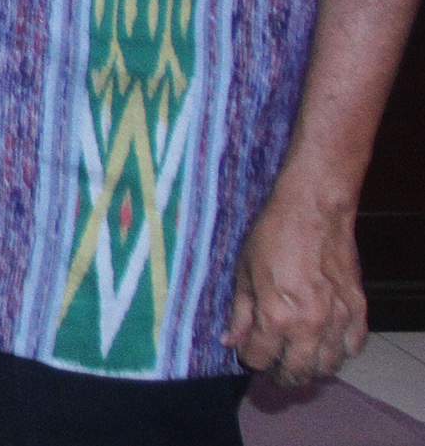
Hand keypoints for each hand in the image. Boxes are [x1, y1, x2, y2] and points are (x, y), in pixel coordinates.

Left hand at [224, 184, 367, 385]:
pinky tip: (328, 342)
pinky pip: (353, 346)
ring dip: (312, 368)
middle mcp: (310, 326)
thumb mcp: (243, 274)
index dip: (249, 359)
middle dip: (282, 376)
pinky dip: (341, 351)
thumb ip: (240, 313)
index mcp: (276, 318)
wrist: (312, 211)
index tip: (247, 353)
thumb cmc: (272, 237)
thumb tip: (230, 341)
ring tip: (300, 359)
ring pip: (329, 366)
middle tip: (275, 370)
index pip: (260, 359)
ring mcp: (338, 320)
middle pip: (298, 373)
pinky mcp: (358, 309)